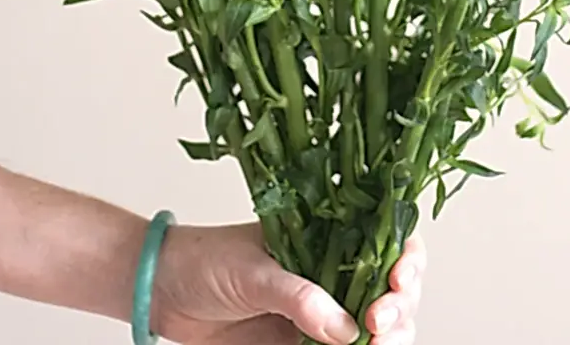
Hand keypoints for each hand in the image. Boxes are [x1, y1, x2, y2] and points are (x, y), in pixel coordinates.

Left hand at [151, 222, 424, 344]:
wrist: (164, 294)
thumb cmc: (204, 261)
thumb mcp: (252, 270)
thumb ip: (297, 295)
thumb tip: (344, 328)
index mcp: (326, 235)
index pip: (385, 238)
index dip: (405, 257)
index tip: (398, 279)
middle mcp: (333, 271)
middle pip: (393, 289)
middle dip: (399, 306)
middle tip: (380, 322)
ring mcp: (323, 311)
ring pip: (376, 329)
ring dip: (388, 338)